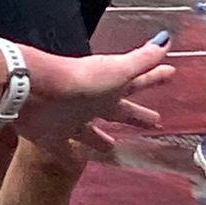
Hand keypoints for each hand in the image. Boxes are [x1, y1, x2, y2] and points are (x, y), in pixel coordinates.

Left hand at [17, 36, 173, 160]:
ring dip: (100, 139)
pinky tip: (76, 163)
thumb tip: (165, 41)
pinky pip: (62, 150)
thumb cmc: (80, 80)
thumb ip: (142, 61)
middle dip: (134, 115)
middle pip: (117, 111)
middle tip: (154, 121)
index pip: (137, 83)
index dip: (153, 79)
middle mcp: (89, 103)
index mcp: (108, 86)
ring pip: (88, 132)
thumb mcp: (118, 70)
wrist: (36, 90)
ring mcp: (68, 120)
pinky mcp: (50, 137)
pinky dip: (70, 157)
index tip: (169, 73)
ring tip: (112, 147)